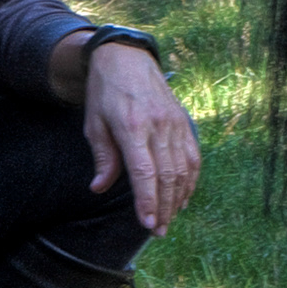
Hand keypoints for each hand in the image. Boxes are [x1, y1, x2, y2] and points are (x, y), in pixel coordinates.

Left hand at [80, 41, 200, 232]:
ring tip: (170, 219)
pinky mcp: (183, 121)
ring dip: (178, 198)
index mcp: (132, 127)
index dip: (148, 200)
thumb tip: (99, 188)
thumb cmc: (104, 91)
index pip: (144, 172)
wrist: (126, 56)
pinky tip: (184, 196)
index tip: (149, 224)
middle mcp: (158, 126)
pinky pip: (192, 156)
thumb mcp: (94, 123)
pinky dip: (191, 179)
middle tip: (159, 231)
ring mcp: (174, 123)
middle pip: (167, 175)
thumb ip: (103, 157)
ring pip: (183, 168)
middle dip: (165, 207)